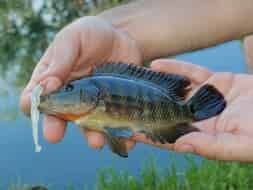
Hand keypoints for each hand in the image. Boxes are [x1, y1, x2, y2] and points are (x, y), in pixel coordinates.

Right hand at [20, 16, 141, 146]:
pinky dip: (120, 134)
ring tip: (96, 141)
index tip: (37, 108)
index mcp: (53, 80)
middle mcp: (70, 96)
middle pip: (59, 117)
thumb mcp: (72, 40)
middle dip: (56, 127)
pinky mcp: (113, 106)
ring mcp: (93, 103)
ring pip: (88, 125)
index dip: (33, 105)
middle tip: (54, 135)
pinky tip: (126, 139)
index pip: (35, 97)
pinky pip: (115, 123)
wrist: (122, 36)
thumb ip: (60, 61)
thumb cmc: (91, 34)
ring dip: (91, 135)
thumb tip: (45, 87)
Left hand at [137, 59, 252, 161]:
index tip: (126, 129)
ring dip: (155, 86)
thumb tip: (179, 146)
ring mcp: (206, 99)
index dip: (147, 133)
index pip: (168, 136)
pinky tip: (157, 65)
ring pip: (175, 91)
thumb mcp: (242, 145)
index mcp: (202, 136)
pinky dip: (175, 69)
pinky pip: (191, 74)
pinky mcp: (215, 82)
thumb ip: (212, 147)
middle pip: (166, 112)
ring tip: (133, 80)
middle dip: (146, 107)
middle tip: (122, 101)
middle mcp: (199, 118)